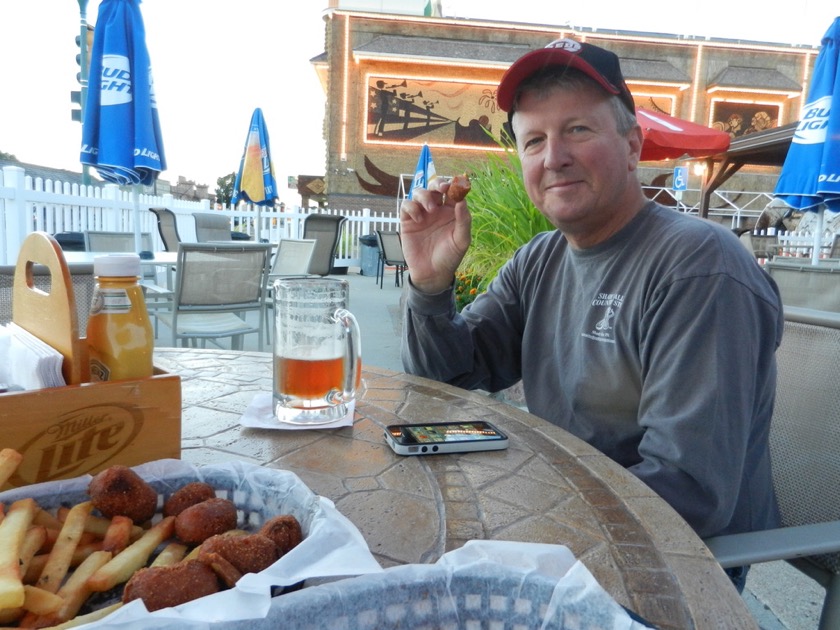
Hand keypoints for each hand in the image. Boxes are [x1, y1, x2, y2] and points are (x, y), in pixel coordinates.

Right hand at [399, 177, 471, 293]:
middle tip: (441, 188)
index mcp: (451, 212)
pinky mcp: (408, 221)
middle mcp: (436, 210)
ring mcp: (421, 214)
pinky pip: (406, 205)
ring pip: (419, 193)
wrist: (432, 274)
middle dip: (437, 183)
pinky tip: (418, 219)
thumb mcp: (462, 240)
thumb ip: (463, 221)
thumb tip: (462, 201)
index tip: (453, 186)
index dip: (452, 185)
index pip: (451, 192)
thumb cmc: (450, 257)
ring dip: (425, 196)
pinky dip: (412, 207)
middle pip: (434, 187)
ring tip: (430, 210)